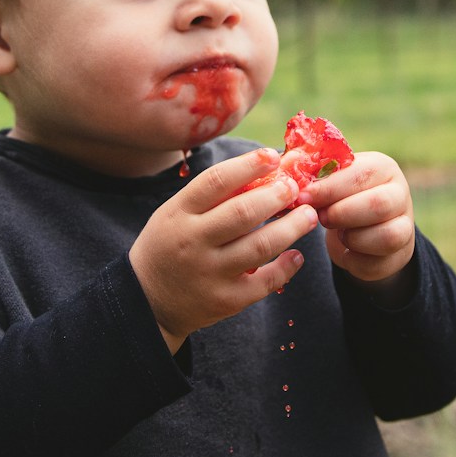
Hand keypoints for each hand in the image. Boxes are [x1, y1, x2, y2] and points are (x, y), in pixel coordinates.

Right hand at [129, 148, 317, 352]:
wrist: (147, 300)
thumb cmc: (170, 244)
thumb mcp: (177, 213)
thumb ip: (213, 194)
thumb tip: (266, 167)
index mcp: (179, 213)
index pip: (216, 181)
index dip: (248, 165)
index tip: (272, 155)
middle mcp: (193, 242)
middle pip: (243, 213)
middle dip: (276, 195)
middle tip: (295, 187)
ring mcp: (209, 273)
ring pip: (260, 247)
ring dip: (291, 228)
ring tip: (308, 215)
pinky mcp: (225, 300)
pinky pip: (264, 283)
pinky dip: (286, 267)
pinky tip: (296, 255)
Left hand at [302, 152, 415, 295]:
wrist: (363, 226)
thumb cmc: (340, 196)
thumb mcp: (329, 179)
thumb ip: (310, 172)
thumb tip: (285, 167)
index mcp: (382, 167)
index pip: (361, 173)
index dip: (330, 187)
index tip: (303, 197)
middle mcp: (400, 193)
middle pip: (378, 204)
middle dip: (342, 213)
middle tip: (320, 218)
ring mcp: (405, 226)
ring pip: (387, 236)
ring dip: (353, 238)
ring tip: (337, 233)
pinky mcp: (400, 255)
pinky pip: (378, 262)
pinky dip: (354, 259)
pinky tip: (345, 249)